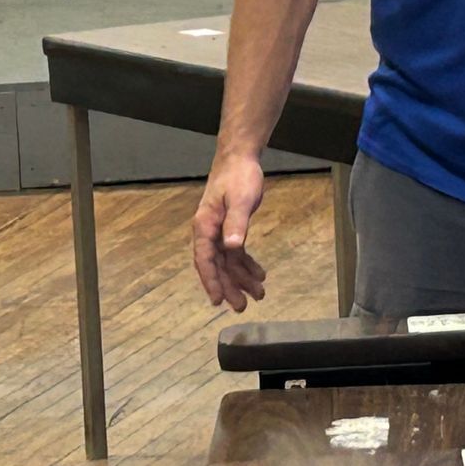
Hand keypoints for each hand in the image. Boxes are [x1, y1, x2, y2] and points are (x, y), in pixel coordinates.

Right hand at [191, 150, 267, 311]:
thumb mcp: (240, 200)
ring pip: (229, 262)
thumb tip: (232, 247)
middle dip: (229, 286)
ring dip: (241, 278)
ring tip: (258, 295)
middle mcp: (209, 232)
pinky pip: (237, 253)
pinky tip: (259, 275)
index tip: (218, 300)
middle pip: (218, 266)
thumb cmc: (238, 176)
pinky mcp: (230, 228)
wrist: (240, 159)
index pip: (205, 260)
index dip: (211, 281)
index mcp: (205, 226)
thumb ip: (236, 224)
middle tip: (241, 306)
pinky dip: (247, 265)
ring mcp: (219, 231)